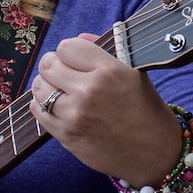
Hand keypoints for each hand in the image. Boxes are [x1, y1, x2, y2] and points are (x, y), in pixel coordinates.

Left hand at [31, 32, 183, 185]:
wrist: (155, 154)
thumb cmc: (146, 111)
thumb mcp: (133, 74)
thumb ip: (102, 53)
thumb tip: (79, 38)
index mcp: (109, 70)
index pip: (66, 47)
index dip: (68, 52)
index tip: (74, 60)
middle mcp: (89, 90)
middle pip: (48, 65)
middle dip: (53, 66)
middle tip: (61, 73)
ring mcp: (75, 114)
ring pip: (39, 87)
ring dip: (46, 86)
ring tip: (58, 90)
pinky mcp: (66, 135)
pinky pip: (38, 112)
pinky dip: (42, 106)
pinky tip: (55, 106)